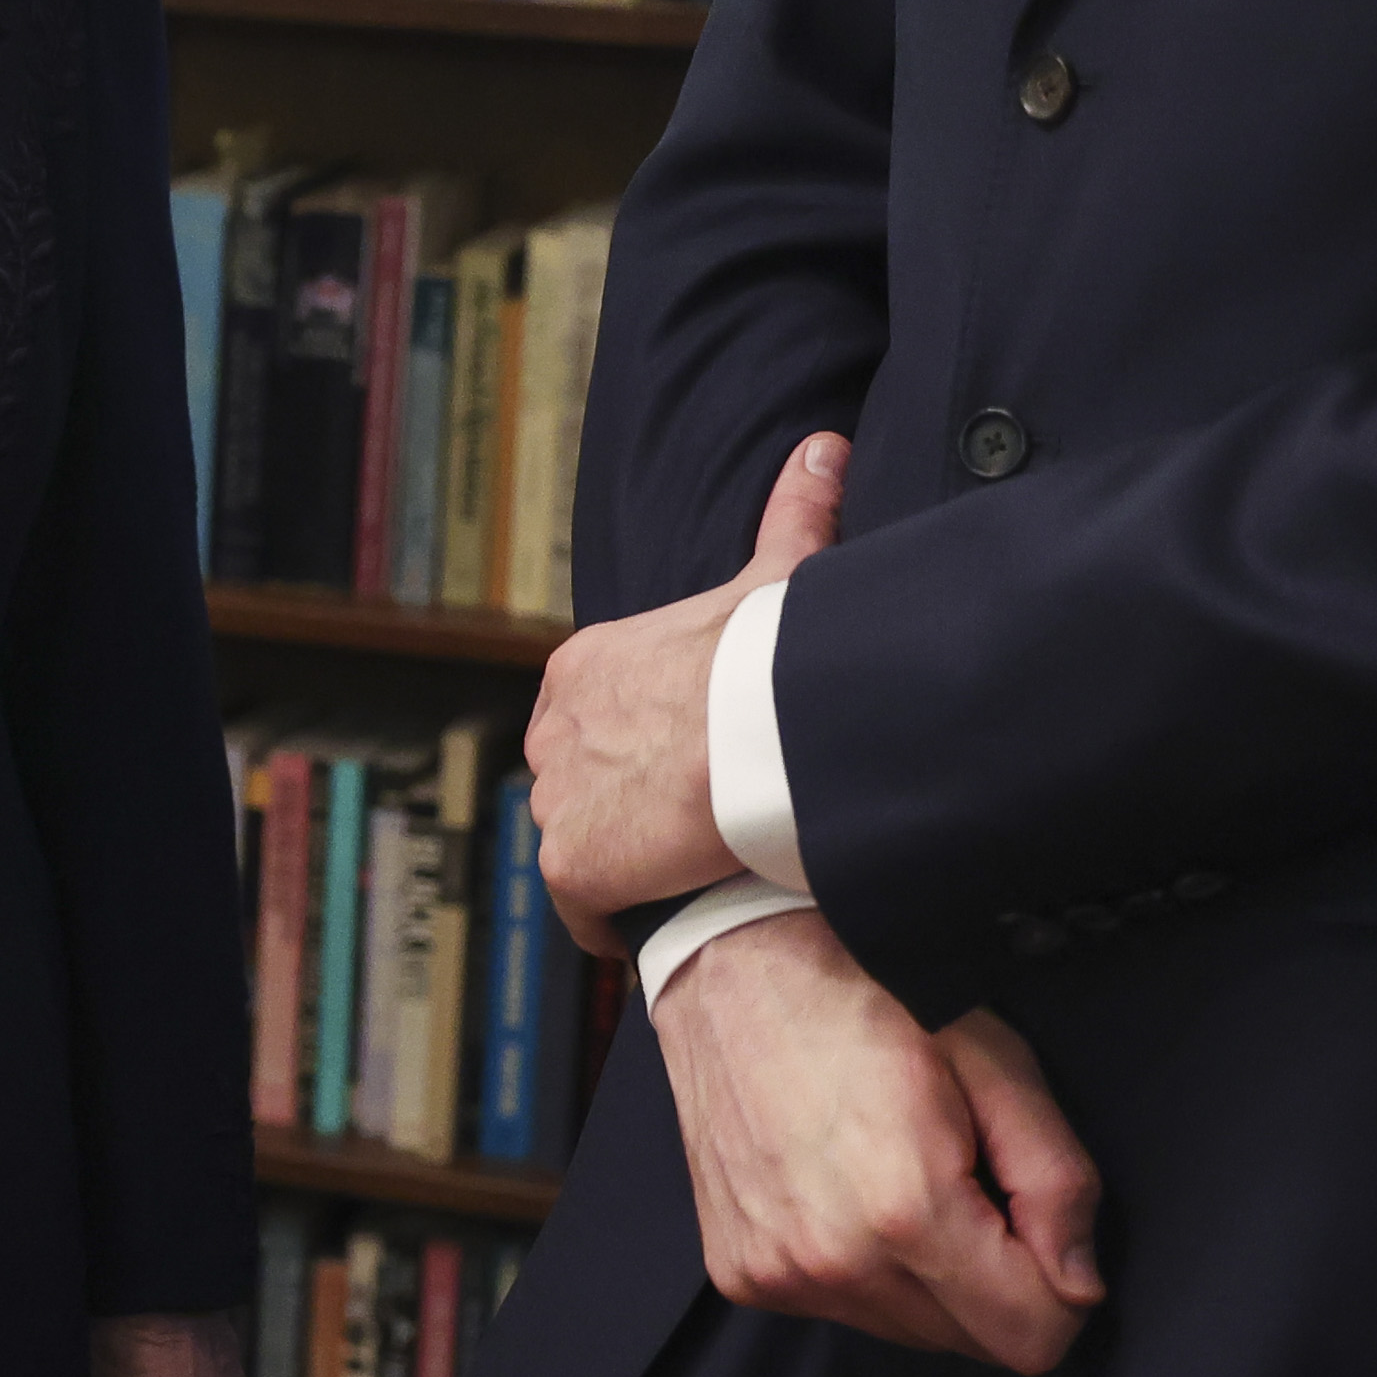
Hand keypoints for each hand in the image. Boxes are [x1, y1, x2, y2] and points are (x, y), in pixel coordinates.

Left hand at [530, 432, 844, 953]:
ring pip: (581, 841)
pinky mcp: (569, 865)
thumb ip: (793, 516)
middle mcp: (552, 730)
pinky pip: (580, 911)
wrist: (761, 730)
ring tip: (686, 882)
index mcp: (586, 667)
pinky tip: (653, 927)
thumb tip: (824, 450)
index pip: (597, 718)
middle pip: (580, 780)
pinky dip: (611, 923)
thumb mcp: (777, 578)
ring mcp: (555, 799)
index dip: (641, 750)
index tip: (688, 774)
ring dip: (622, 865)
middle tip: (694, 835)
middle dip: (624, 807)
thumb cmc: (772, 658)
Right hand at [662, 908, 1105, 1372]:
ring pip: (909, 1334)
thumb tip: (1080, 1285)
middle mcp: (833, 1262)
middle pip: (972, 1346)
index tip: (1034, 1221)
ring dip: (927, 1279)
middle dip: (993, 1282)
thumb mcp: (998, 1066)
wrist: (735, 970)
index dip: (1059, 1288)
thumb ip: (1058, 1182)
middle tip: (966, 1185)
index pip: (1031, 1339)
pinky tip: (844, 1193)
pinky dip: (863, 1269)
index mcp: (907, 1212)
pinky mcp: (741, 1274)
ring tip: (898, 1182)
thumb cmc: (871, 1001)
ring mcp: (777, 1273)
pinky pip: (841, 1311)